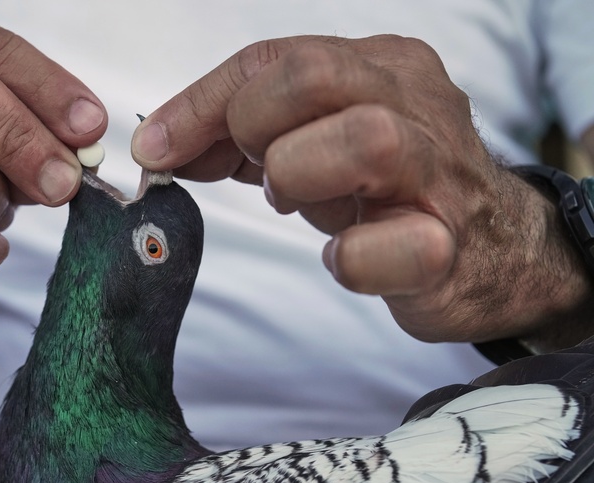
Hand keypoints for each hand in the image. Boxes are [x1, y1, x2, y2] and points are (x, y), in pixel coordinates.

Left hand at [132, 35, 592, 346]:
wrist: (491, 252)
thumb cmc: (387, 189)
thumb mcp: (312, 143)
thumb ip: (241, 134)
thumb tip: (160, 141)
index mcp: (380, 66)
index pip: (273, 58)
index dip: (200, 103)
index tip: (155, 146)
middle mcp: (417, 103)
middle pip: (313, 76)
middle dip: (253, 128)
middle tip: (256, 173)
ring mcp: (441, 173)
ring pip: (363, 140)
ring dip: (299, 178)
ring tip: (299, 204)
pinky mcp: (449, 247)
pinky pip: (390, 247)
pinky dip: (349, 259)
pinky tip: (345, 258)